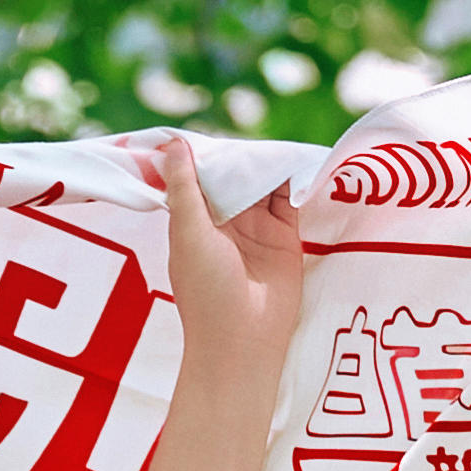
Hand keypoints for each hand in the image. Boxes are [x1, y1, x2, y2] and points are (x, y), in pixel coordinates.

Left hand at [142, 132, 305, 370]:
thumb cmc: (207, 292)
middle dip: (242, 155)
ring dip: (269, 163)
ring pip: (263, 182)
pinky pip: (290, 197)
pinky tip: (297, 159)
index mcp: (195, 221)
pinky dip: (294, 178)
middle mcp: (225, 222)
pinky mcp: (285, 234)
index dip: (208, 153)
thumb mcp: (188, 234)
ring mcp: (256, 227)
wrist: (244, 341)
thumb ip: (183, 188)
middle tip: (251, 134)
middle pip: (235, 174)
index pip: (202, 175)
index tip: (211, 129)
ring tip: (276, 144)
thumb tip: (173, 143)